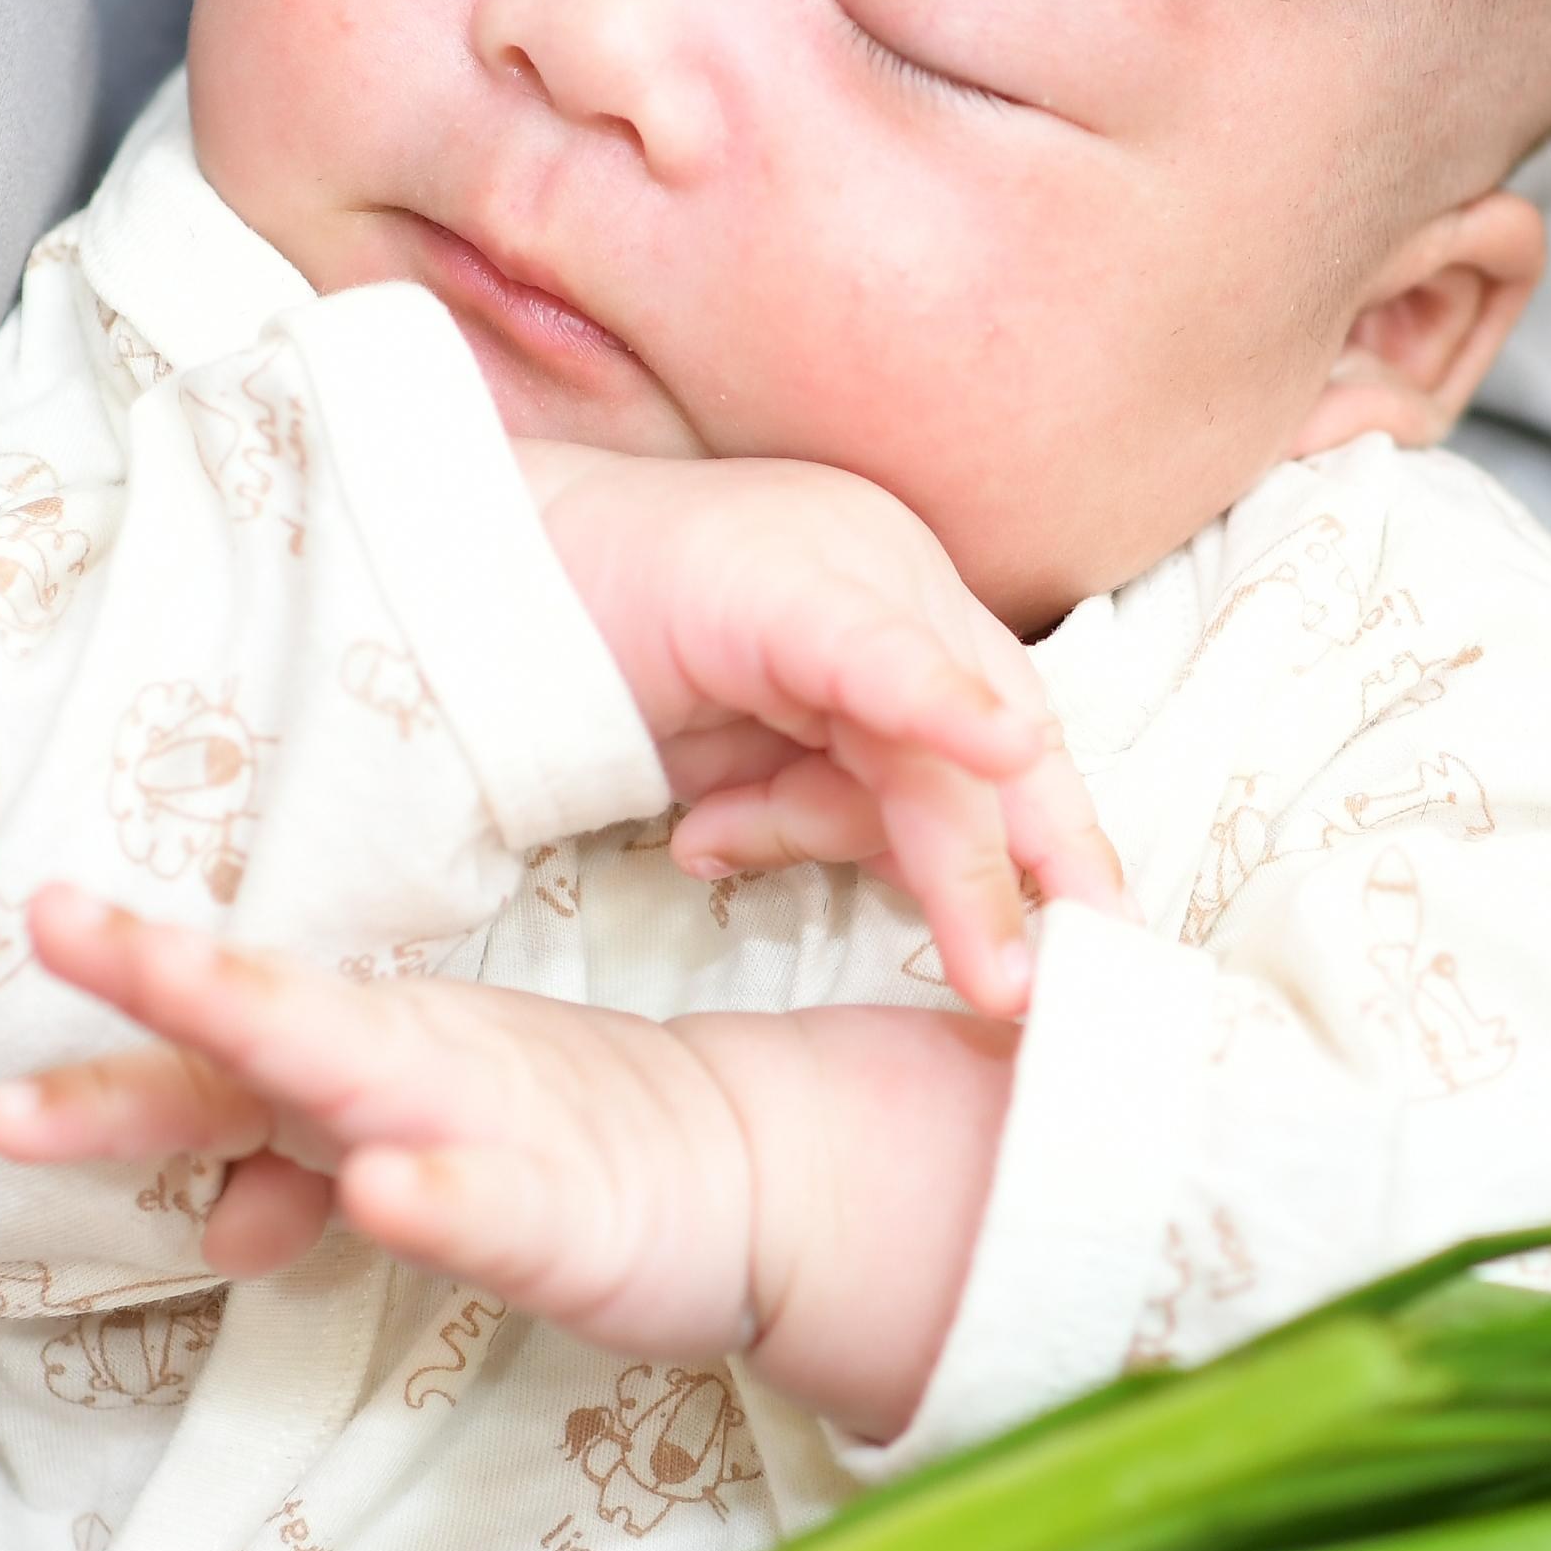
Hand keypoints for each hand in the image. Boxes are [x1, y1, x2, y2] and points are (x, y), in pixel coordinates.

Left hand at [0, 889, 766, 1356]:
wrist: (746, 1165)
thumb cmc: (554, 1149)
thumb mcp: (401, 1159)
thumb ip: (290, 1179)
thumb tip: (205, 1216)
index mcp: (359, 1052)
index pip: (219, 1018)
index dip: (128, 968)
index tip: (36, 912)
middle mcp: (407, 1067)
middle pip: (266, 1019)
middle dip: (161, 976)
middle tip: (54, 921)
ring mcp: (485, 1131)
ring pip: (364, 1078)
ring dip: (267, 1034)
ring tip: (182, 992)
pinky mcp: (565, 1218)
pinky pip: (494, 1208)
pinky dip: (436, 1198)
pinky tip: (385, 1192)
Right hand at [515, 443, 1118, 1018]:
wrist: (454, 581)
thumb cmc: (592, 664)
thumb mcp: (742, 761)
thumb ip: (826, 803)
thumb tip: (908, 885)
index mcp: (889, 599)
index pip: (996, 729)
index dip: (1049, 840)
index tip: (1096, 941)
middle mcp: (887, 567)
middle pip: (993, 740)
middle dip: (1036, 874)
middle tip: (1071, 987)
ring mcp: (842, 563)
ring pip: (931, 749)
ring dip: (965, 877)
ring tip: (987, 977)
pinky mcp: (781, 586)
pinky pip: (878, 661)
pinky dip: (942, 710)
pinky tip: (998, 750)